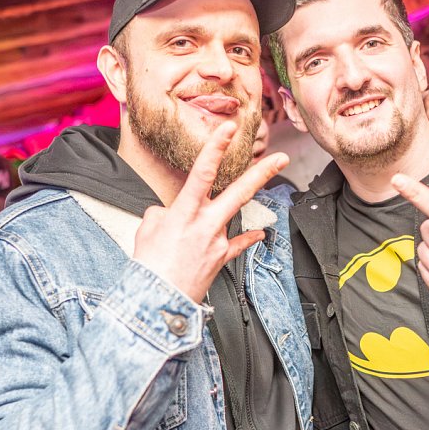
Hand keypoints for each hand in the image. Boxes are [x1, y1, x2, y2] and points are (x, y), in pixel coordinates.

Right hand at [133, 122, 288, 302]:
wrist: (158, 301)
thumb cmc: (149, 265)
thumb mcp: (147, 228)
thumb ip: (162, 213)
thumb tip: (171, 212)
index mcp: (184, 212)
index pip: (203, 173)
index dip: (216, 148)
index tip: (228, 128)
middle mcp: (205, 224)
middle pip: (238, 192)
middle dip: (261, 172)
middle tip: (281, 157)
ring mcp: (217, 241)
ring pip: (240, 212)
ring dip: (254, 195)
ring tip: (268, 177)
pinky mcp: (221, 258)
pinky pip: (238, 243)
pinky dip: (248, 238)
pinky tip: (260, 234)